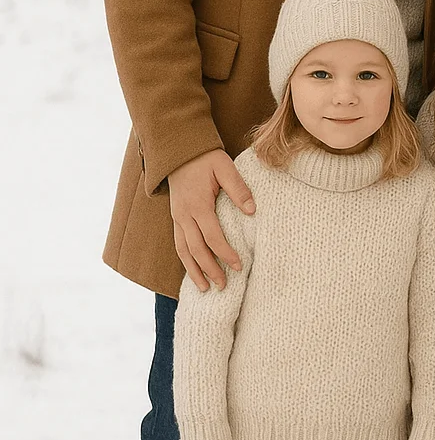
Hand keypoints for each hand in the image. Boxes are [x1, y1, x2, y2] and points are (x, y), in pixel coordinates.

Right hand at [169, 149, 254, 291]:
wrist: (178, 150)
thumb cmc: (205, 158)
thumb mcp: (224, 167)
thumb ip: (239, 188)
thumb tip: (252, 210)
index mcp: (198, 205)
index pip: (212, 236)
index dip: (225, 253)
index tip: (239, 266)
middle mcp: (184, 215)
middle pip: (196, 250)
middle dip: (209, 270)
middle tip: (223, 286)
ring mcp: (177, 218)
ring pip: (183, 251)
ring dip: (193, 271)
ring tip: (205, 289)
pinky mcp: (176, 218)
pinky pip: (179, 244)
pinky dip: (186, 261)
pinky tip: (194, 271)